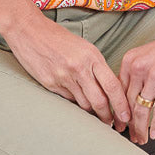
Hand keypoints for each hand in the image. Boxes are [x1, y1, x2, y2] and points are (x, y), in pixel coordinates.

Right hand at [3, 13, 131, 130]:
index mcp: (91, 56)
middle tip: (113, 124)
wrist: (28, 30)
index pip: (112, 85)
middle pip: (99, 101)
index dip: (121, 104)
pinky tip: (77, 103)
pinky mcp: (50, 84)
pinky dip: (75, 104)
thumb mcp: (83, 47)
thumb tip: (107, 89)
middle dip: (108, 116)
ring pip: (83, 104)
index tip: (126, 116)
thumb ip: (96, 67)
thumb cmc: (58, 38)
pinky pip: (68, 100)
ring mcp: (63, 77)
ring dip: (91, 113)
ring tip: (96, 116)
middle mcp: (79, 68)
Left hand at [119, 16, 154, 144]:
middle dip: (129, 124)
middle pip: (128, 103)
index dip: (119, 112)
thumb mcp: (151, 56)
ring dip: (141, 128)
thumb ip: (140, 74)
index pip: (119, 92)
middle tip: (131, 136)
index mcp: (130, 60)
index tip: (120, 124)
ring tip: (142, 139)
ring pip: (142, 109)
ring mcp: (154, 75)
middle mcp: (138, 67)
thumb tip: (134, 98)